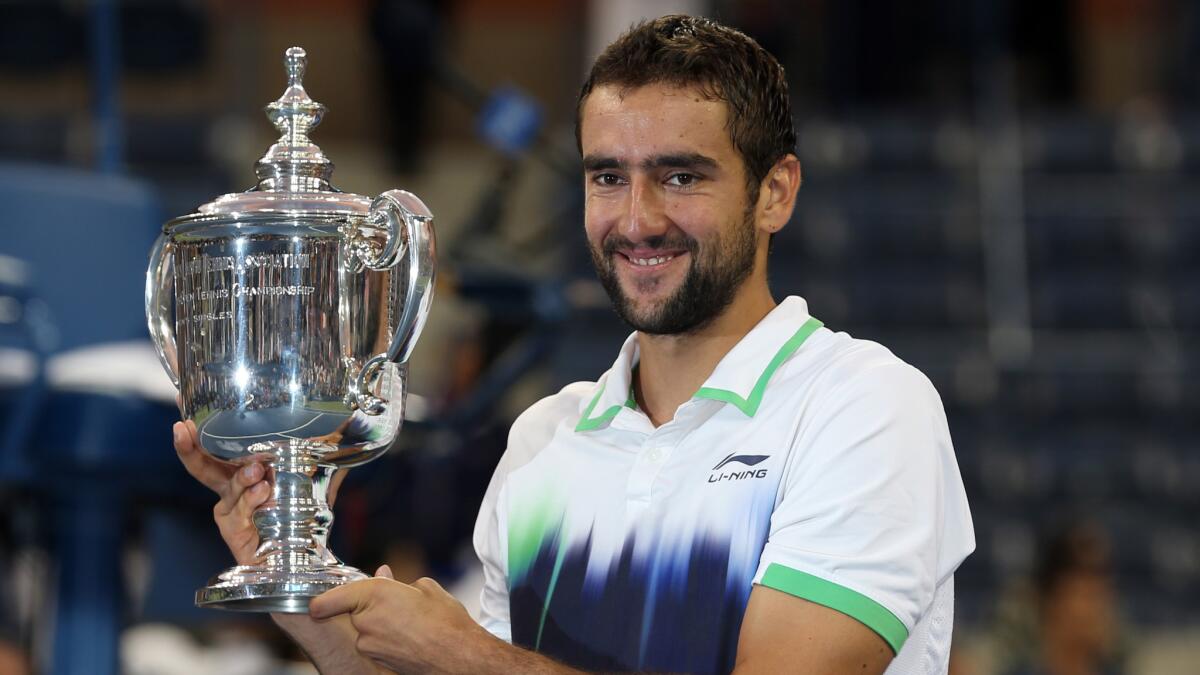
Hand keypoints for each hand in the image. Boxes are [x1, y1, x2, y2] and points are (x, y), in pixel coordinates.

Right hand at [171, 420, 346, 564]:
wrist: (304, 551)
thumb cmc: (303, 510)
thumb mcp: (315, 472)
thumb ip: (324, 448)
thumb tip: (349, 418)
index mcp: (242, 468)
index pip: (216, 443)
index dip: (199, 424)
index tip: (182, 398)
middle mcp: (231, 487)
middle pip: (201, 465)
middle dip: (189, 446)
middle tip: (185, 428)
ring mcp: (230, 509)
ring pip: (230, 487)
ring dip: (243, 478)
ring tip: (257, 470)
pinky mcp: (234, 530)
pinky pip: (240, 511)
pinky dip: (252, 501)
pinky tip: (264, 493)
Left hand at [309, 566, 498, 673]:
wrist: (459, 656)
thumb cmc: (446, 621)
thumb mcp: (426, 588)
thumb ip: (397, 583)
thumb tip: (384, 576)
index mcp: (375, 594)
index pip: (329, 600)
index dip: (321, 601)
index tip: (318, 603)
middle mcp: (366, 621)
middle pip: (354, 611)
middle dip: (369, 607)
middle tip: (394, 604)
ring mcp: (370, 644)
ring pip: (365, 629)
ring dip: (379, 624)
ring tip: (409, 622)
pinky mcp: (378, 660)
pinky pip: (375, 643)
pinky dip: (387, 638)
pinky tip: (410, 635)